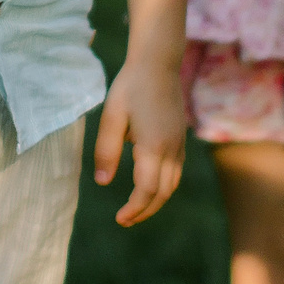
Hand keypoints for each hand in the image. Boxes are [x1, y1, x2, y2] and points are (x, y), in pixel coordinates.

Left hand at [94, 53, 185, 226]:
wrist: (158, 63)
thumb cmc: (130, 87)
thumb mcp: (111, 116)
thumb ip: (106, 150)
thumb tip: (103, 182)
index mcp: (153, 146)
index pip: (147, 190)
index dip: (134, 208)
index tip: (120, 219)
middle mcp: (171, 149)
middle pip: (162, 193)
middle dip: (144, 210)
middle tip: (124, 220)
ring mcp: (179, 144)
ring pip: (172, 184)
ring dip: (155, 201)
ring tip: (135, 209)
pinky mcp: (180, 138)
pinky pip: (175, 172)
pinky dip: (163, 186)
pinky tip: (147, 186)